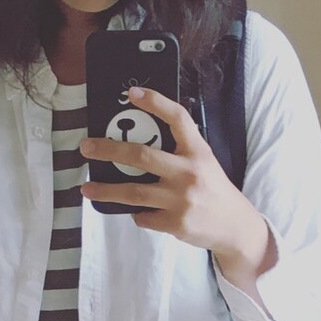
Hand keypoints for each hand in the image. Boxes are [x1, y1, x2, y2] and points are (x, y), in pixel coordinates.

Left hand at [79, 85, 263, 259]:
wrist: (234, 227)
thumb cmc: (213, 190)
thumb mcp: (203, 163)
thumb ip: (179, 151)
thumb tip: (139, 141)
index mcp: (198, 152)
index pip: (177, 118)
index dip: (155, 102)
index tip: (133, 93)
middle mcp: (188, 173)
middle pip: (141, 156)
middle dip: (109, 150)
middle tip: (86, 147)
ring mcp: (181, 200)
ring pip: (134, 192)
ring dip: (106, 190)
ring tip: (87, 188)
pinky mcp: (175, 223)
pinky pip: (144, 216)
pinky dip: (137, 213)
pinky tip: (139, 211)